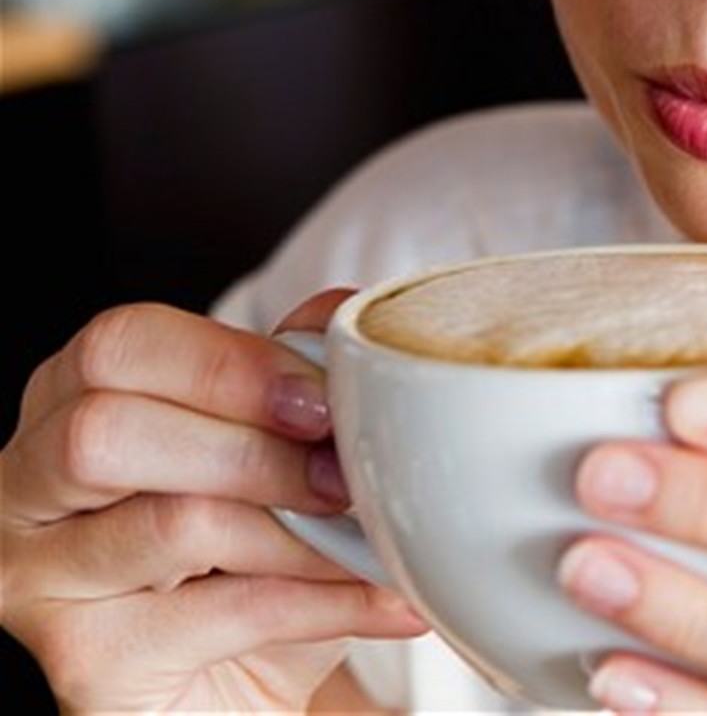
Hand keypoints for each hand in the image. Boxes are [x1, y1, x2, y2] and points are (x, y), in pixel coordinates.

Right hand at [0, 292, 426, 712]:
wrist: (235, 690)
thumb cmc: (248, 561)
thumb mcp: (275, 457)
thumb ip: (293, 379)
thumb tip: (344, 314)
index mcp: (67, 403)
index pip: (119, 346)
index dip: (231, 363)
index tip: (326, 398)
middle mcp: (25, 488)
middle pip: (108, 431)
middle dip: (253, 448)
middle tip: (345, 476)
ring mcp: (38, 581)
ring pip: (173, 524)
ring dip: (299, 530)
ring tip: (374, 541)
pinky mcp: (85, 662)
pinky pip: (222, 613)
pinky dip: (323, 601)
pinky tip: (386, 600)